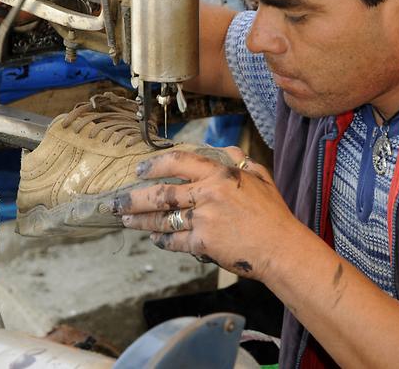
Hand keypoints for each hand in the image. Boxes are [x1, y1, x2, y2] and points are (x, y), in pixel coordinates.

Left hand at [113, 146, 298, 280]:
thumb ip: (239, 160)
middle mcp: (208, 193)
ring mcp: (204, 219)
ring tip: (126, 220)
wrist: (281, 247)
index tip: (139, 170)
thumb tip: (224, 150)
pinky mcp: (203, 243)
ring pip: (162, 219)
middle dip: (134, 198)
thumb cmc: (273, 213)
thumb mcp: (260, 176)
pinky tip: (155, 239)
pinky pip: (175, 241)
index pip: (179, 162)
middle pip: (161, 194)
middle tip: (117, 202)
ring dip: (141, 220)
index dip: (155, 165)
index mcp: (221, 173)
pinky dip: (163, 241)